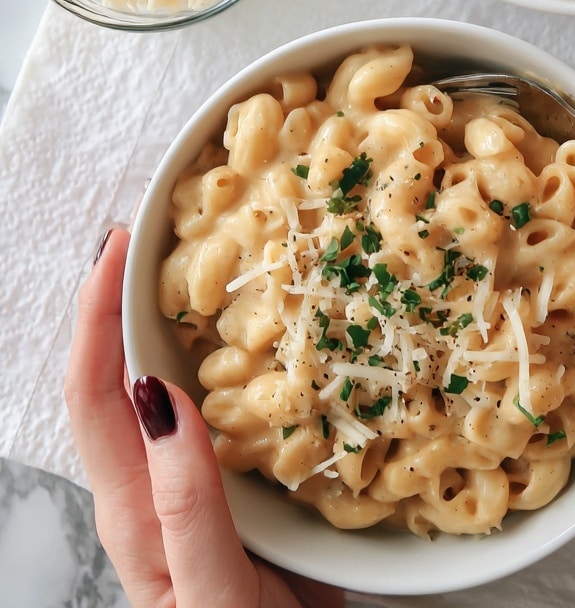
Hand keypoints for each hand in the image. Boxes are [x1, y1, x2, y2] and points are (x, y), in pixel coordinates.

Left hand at [64, 227, 344, 607]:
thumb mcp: (212, 597)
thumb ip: (186, 510)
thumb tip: (163, 401)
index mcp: (133, 509)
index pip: (94, 394)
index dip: (96, 315)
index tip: (120, 246)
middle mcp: (149, 486)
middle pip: (110, 376)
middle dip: (115, 298)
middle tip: (149, 231)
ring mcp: (185, 485)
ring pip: (156, 384)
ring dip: (156, 319)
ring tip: (192, 260)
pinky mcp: (226, 488)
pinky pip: (208, 406)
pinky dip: (211, 355)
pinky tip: (251, 333)